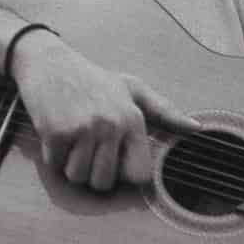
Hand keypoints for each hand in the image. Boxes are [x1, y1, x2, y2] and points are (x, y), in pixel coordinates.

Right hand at [11, 30, 200, 191]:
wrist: (47, 61)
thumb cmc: (94, 80)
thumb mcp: (133, 89)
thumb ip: (165, 112)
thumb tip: (196, 127)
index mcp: (132, 119)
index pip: (139, 175)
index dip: (125, 175)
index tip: (116, 161)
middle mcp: (110, 125)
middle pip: (105, 182)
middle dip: (94, 174)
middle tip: (89, 151)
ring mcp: (82, 128)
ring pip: (80, 177)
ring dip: (72, 167)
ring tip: (74, 143)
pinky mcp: (55, 131)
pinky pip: (56, 165)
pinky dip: (53, 156)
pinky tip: (57, 134)